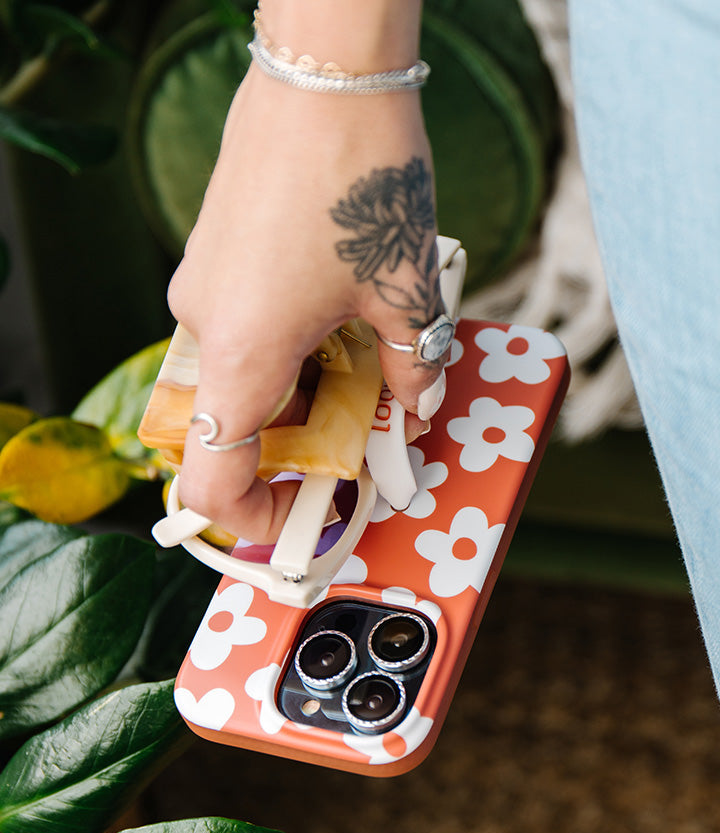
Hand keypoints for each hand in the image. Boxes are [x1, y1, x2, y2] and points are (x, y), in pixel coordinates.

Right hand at [167, 66, 443, 543]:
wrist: (325, 70)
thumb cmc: (361, 178)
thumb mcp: (404, 290)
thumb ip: (413, 368)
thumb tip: (418, 407)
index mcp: (244, 355)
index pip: (212, 479)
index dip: (252, 516)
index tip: (299, 515)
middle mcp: (208, 327)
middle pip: (239, 426)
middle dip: (302, 441)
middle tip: (364, 430)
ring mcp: (205, 288)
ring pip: (245, 375)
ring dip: (301, 388)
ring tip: (365, 358)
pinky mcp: (215, 257)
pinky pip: (244, 327)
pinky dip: (288, 345)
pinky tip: (338, 313)